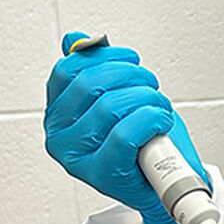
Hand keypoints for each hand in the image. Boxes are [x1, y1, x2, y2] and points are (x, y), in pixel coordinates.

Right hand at [45, 32, 209, 223]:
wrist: (166, 183)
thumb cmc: (143, 141)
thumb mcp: (117, 96)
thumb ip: (93, 68)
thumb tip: (74, 40)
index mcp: (57, 115)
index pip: (69, 70)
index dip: (106, 57)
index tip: (131, 60)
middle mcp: (59, 138)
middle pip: (92, 85)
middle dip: (133, 77)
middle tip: (152, 87)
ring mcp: (77, 159)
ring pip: (112, 106)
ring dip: (148, 99)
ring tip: (159, 109)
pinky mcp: (102, 175)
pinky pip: (126, 133)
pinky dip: (152, 120)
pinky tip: (160, 124)